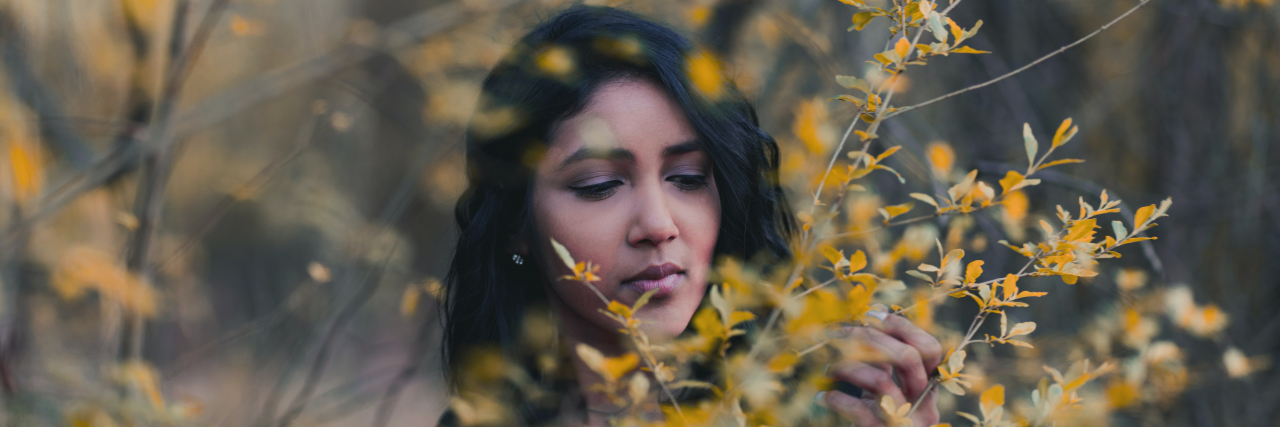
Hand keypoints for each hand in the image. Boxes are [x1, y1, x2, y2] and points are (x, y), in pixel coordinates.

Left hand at [822, 314, 942, 426]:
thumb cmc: (878, 416)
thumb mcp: (887, 387)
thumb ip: (885, 360)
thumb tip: (870, 317)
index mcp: (929, 386)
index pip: (930, 349)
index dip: (903, 327)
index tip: (871, 314)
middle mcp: (924, 403)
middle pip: (908, 358)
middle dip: (870, 339)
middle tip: (838, 333)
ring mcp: (906, 421)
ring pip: (882, 381)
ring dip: (848, 366)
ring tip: (826, 367)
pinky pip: (860, 410)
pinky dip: (836, 399)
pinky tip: (821, 397)